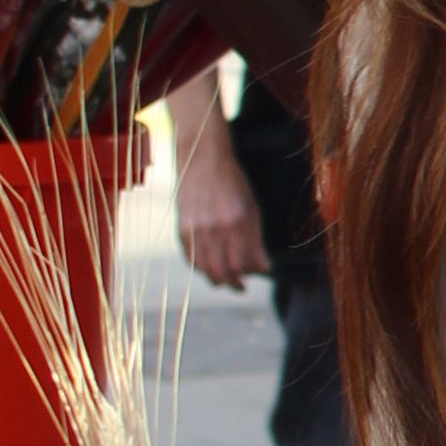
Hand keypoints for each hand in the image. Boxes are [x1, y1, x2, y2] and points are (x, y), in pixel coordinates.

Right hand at [171, 95, 260, 288]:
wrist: (202, 158)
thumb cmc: (233, 182)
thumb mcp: (251, 208)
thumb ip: (256, 240)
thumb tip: (263, 268)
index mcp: (238, 222)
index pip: (243, 263)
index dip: (250, 274)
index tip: (255, 275)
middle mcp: (216, 228)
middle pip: (223, 271)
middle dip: (233, 283)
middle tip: (240, 286)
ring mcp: (196, 229)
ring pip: (205, 268)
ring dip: (216, 278)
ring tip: (225, 279)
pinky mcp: (182, 227)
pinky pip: (190, 258)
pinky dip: (200, 268)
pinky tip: (208, 267)